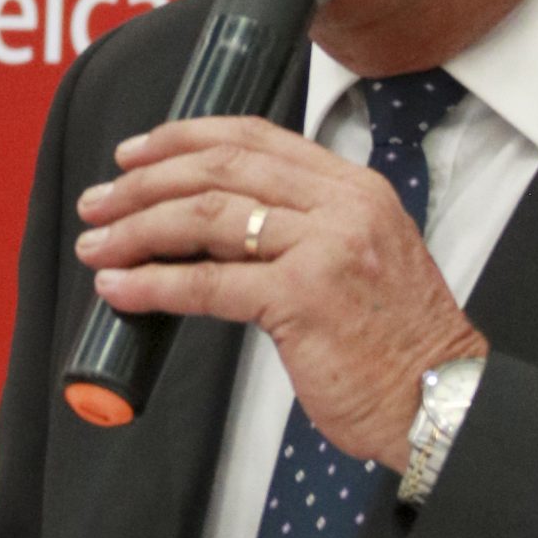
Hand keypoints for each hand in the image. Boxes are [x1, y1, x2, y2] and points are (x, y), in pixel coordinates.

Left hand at [75, 116, 486, 469]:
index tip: (138, 153)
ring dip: (138, 228)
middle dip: (147, 181)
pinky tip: (120, 288)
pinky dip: (153, 284)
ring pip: (207, 218)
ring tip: (98, 244)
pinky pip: (208, 284)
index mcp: (355, 188)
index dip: (186, 138)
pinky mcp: (303, 299)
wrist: (439, 399)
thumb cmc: (395, 344)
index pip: (257, 137)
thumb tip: (212, 228)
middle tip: (101, 200)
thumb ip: (304, 230)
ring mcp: (324, 249)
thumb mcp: (360, 257)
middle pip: (222, 169)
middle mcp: (341, 206)